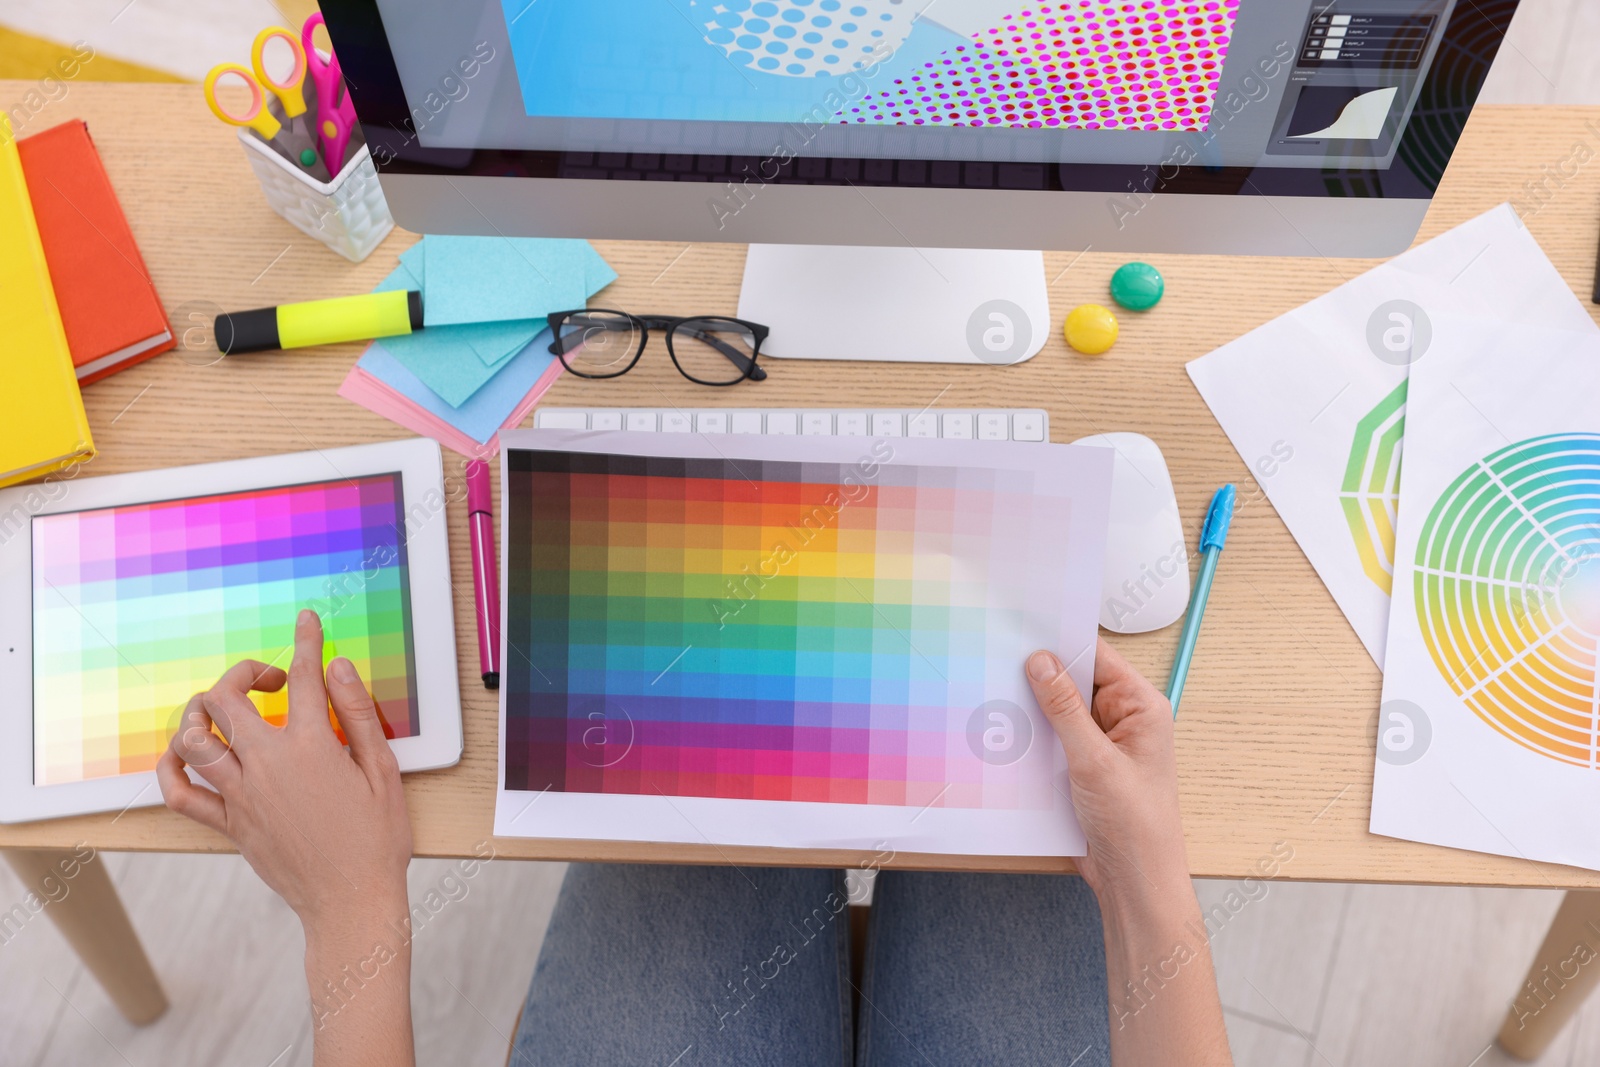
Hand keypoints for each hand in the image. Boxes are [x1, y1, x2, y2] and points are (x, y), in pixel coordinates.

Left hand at [156, 609, 412, 933]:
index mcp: (312, 747)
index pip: (303, 677)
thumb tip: (337, 668)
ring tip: (225, 711)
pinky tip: (188, 755)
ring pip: (194, 738)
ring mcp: (241, 796)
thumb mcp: (382, 770)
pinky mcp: (228, 824)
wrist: (351, 901)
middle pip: (227, 699)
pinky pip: (180, 794)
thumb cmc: (376, 840)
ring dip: (202, 713)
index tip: (306, 622)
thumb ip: (356, 713)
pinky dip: (173, 768)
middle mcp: (268, 765)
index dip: (305, 642)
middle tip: (269, 681)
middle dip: (242, 674)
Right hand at [1027, 640, 1232, 1065]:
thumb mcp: (1094, 761)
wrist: (1134, 883)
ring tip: (989, 692)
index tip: (1019, 625)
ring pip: (1059, 711)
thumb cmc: (1134, 825)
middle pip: (1075, 680)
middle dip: (1038, 674)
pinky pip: (1053, 738)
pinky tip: (1002, 734)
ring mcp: (1102, 743)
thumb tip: (1040, 661)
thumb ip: (1065, 708)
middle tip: (993, 658)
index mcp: (1141, 706)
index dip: (1060, 640)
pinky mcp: (1084, 766)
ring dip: (1031, 708)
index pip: (1097, 656)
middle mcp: (1124, 719)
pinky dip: (1031, 736)